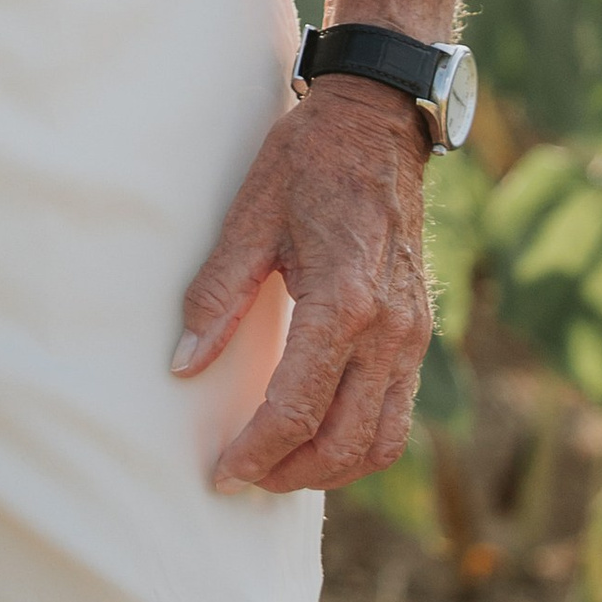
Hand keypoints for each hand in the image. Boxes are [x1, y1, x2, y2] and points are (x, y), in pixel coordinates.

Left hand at [174, 77, 433, 492]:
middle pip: (347, 442)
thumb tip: (182, 367)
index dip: (255, 452)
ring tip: (279, 467)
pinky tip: (318, 432)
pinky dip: (360, 439)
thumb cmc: (307, 162)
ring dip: (333, 468)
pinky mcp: (420, 330)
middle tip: (244, 478)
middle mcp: (389, 330)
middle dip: (292, 474)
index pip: (297, 409)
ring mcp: (413, 334)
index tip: (221, 474)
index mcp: (343, 303)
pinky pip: (397, 410)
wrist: (376, 124)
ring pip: (383, 439)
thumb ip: (216, 296)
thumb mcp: (248, 217)